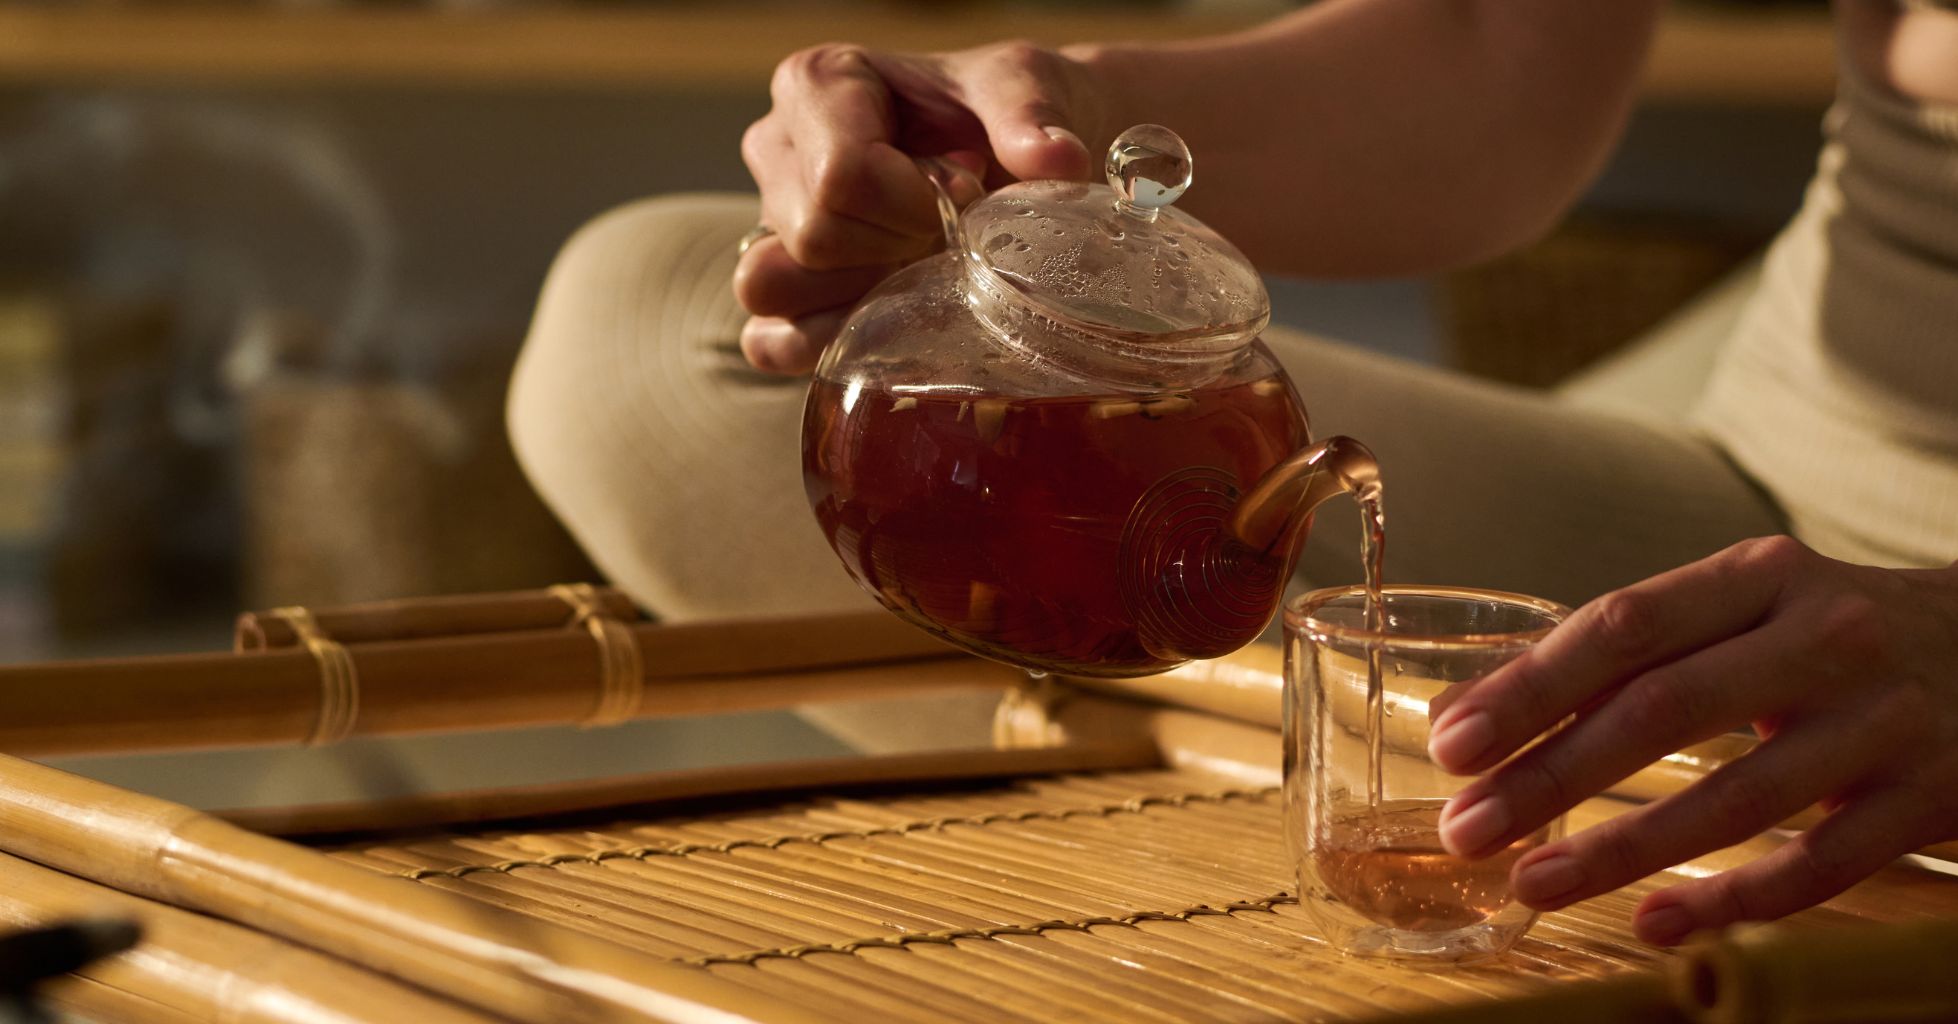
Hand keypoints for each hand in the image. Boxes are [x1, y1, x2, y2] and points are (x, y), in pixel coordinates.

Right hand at [736, 41, 1109, 372]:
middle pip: (813, 234)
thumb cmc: (1002, 113)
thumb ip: (1032, 113)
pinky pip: (769, 341)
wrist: (1011, 153)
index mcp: (817, 83)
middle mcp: (776, 149)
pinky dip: (828, 343)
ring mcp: (767, 223)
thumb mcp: (1025, 86)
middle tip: (949, 229)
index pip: (841, 174)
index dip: (915, 205)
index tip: (968, 192)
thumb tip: (1057, 159)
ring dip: (861, 296)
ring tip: (918, 266)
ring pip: (773, 287)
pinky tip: (890, 319)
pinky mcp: (778, 291)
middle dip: (898, 247)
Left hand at [1426, 535, 1957, 944]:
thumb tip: (1473, 715)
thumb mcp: (1746, 612)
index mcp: (1762, 575)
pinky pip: (1817, 863)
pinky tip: (1657, 922)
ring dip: (1621, 849)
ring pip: (1736, 796)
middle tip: (1466, 825)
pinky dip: (1732, 898)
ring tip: (1533, 882)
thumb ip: (1626, 655)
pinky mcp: (1930, 798)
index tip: (1451, 742)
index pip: (1623, 625)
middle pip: (1661, 709)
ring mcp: (1884, 719)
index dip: (1530, 686)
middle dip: (1548, 774)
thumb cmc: (1836, 638)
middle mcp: (1825, 636)